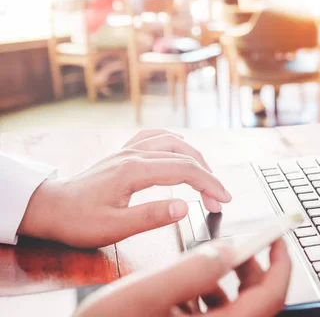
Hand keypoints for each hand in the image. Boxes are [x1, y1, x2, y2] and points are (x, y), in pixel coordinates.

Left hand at [18, 129, 231, 247]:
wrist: (51, 208)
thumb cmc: (79, 220)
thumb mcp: (114, 227)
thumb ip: (152, 216)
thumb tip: (185, 206)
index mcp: (134, 170)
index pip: (184, 170)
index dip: (209, 184)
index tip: (224, 199)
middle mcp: (134, 154)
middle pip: (183, 155)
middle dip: (207, 176)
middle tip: (218, 200)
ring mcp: (129, 150)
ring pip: (173, 142)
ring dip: (195, 158)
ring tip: (207, 177)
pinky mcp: (124, 153)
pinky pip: (155, 137)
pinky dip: (174, 141)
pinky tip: (181, 146)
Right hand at [73, 239, 291, 316]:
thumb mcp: (142, 296)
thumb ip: (188, 271)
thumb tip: (228, 250)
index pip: (270, 297)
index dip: (280, 264)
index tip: (278, 237)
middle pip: (258, 302)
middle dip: (254, 268)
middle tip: (244, 242)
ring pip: (237, 308)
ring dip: (230, 281)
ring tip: (210, 260)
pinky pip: (215, 316)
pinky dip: (209, 296)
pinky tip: (187, 287)